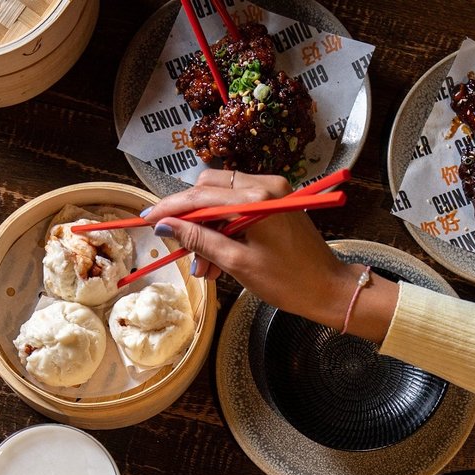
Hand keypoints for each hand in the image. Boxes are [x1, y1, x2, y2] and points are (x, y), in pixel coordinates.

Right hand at [142, 170, 391, 334]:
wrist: (328, 288)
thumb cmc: (287, 281)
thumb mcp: (237, 264)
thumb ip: (200, 240)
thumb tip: (166, 226)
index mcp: (256, 198)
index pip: (200, 195)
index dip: (170, 208)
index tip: (147, 220)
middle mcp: (264, 185)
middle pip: (209, 189)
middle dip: (190, 219)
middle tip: (180, 250)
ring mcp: (271, 192)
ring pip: (221, 200)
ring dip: (207, 230)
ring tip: (204, 268)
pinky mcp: (275, 202)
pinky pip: (237, 208)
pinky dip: (224, 231)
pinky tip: (219, 261)